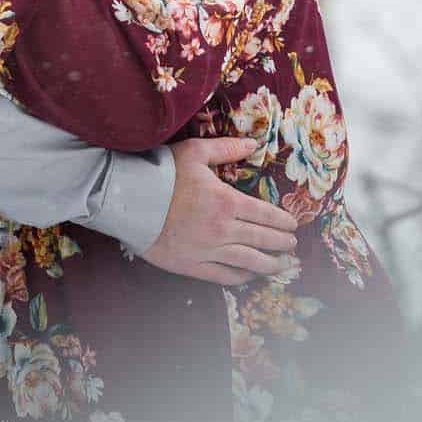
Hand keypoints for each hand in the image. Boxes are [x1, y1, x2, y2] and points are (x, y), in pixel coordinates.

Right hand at [141, 138, 301, 285]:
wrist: (129, 200)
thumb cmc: (163, 173)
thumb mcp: (196, 152)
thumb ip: (227, 148)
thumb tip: (254, 143)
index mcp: (227, 202)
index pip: (266, 215)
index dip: (283, 221)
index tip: (293, 225)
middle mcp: (222, 229)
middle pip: (262, 240)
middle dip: (282, 243)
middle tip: (292, 245)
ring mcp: (208, 250)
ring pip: (248, 262)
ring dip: (268, 265)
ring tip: (280, 266)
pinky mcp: (191, 266)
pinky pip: (223, 276)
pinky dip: (240, 277)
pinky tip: (249, 276)